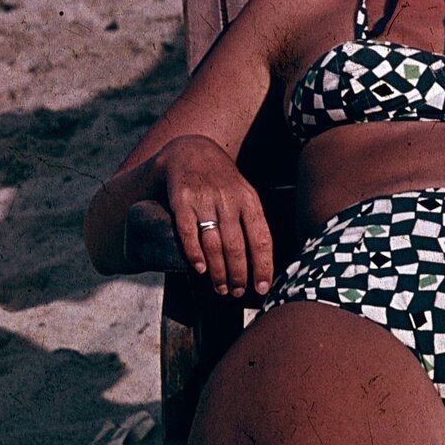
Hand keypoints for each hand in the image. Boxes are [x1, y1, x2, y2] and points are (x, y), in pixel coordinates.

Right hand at [153, 135, 273, 297]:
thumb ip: (251, 222)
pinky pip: (188, 232)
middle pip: (236, 246)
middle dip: (238, 275)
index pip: (260, 238)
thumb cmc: (221, 181)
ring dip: (219, 271)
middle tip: (237, 293)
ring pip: (214, 243)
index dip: (263, 266)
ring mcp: (204, 199)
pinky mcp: (181, 200)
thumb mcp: (243, 193)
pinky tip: (200, 269)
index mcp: (249, 199)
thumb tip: (263, 262)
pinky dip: (194, 254)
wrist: (189, 151)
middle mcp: (229, 199)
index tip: (262, 288)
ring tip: (221, 288)